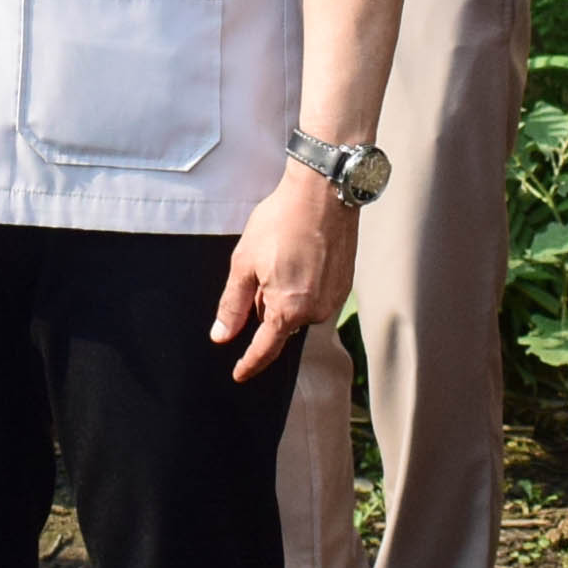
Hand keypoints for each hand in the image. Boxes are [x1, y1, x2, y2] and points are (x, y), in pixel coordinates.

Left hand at [210, 167, 352, 383]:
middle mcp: (315, 311)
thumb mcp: (244, 263)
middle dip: (265, 304)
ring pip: (298, 308)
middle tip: (261, 267)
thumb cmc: (281, 223)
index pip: (265, 349)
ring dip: (285, 293)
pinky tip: (299, 255)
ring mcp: (334, 298)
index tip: (239, 374)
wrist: (323, 193)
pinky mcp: (345, 284)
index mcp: (288, 310)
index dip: (249, 363)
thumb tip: (222, 336)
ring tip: (282, 255)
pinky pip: (316, 296)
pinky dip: (303, 283)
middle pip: (280, 322)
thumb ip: (232, 306)